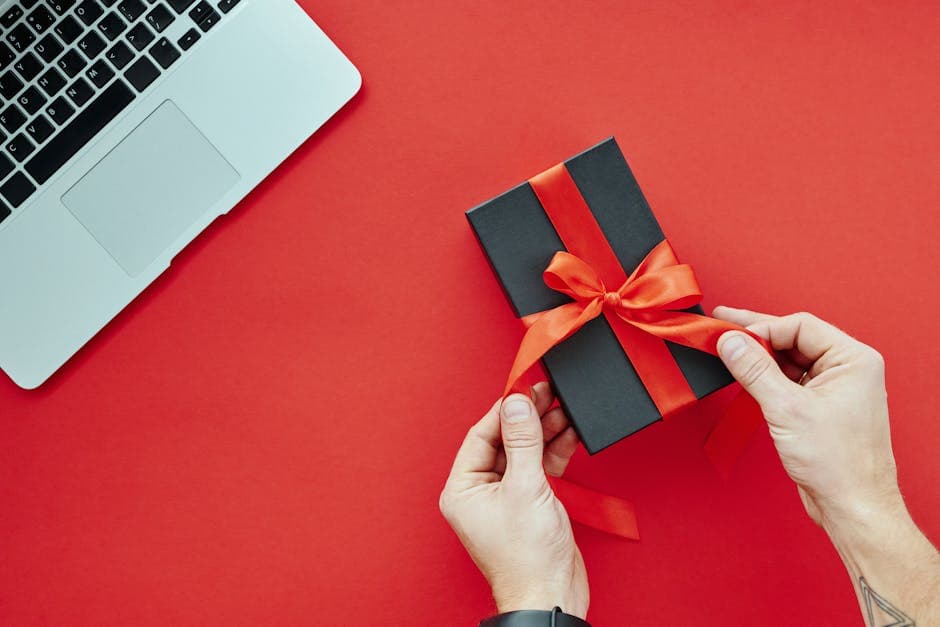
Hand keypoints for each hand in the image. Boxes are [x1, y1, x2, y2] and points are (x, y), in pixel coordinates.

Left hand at [439, 382, 587, 617]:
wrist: (552, 595)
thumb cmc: (527, 559)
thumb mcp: (526, 488)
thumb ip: (522, 441)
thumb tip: (517, 403)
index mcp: (463, 489)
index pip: (481, 435)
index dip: (505, 409)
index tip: (525, 387)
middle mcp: (480, 492)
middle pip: (504, 440)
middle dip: (528, 417)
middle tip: (548, 392)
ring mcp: (505, 497)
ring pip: (524, 452)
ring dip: (544, 431)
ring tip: (563, 408)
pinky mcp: (529, 503)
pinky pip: (538, 467)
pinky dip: (553, 450)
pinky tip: (568, 433)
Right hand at [712, 307, 902, 529]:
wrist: (852, 507)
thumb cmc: (839, 464)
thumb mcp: (787, 409)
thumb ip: (754, 370)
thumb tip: (731, 342)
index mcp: (853, 360)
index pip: (799, 326)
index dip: (762, 329)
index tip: (731, 336)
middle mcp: (847, 370)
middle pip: (793, 339)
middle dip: (756, 336)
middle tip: (723, 324)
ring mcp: (834, 389)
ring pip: (789, 361)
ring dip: (759, 359)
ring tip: (727, 354)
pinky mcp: (820, 407)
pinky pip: (789, 382)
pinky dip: (766, 379)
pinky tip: (745, 378)